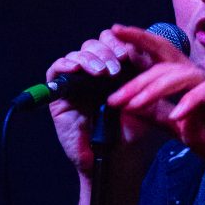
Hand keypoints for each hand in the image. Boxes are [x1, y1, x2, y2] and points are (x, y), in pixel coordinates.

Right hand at [46, 25, 189, 173]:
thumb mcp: (147, 102)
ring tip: (103, 72)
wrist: (118, 163)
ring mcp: (79, 82)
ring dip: (91, 58)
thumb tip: (144, 48)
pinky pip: (57, 69)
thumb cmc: (135, 136)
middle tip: (117, 66)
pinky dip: (66, 64)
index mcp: (119, 71)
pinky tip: (78, 69)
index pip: (116, 43)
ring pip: (79, 53)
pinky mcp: (61, 94)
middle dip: (107, 50)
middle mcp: (98, 74)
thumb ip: (146, 76)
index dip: (120, 41)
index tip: (129, 52)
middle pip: (97, 43)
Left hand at [106, 25, 204, 176]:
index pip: (162, 55)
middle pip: (166, 65)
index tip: (112, 32)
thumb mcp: (185, 129)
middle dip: (137, 80)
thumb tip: (130, 107)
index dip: (139, 40)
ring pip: (184, 75)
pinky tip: (178, 116)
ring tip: (136, 104)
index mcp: (192, 80)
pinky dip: (191, 103)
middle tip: (115, 97)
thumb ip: (160, 117)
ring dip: (156, 90)